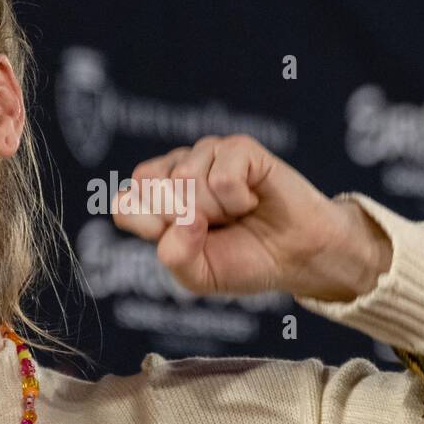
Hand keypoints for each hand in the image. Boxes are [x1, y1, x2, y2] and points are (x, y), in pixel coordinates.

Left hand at [112, 134, 390, 299]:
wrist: (298, 257)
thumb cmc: (245, 262)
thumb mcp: (199, 276)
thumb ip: (175, 255)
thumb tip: (184, 216)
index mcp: (158, 200)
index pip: (126, 205)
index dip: (152, 228)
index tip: (187, 240)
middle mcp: (177, 171)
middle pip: (152, 189)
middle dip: (187, 221)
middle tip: (217, 228)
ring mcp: (206, 154)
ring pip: (187, 180)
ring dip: (218, 211)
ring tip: (237, 214)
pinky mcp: (239, 148)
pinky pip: (221, 177)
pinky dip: (239, 201)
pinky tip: (252, 201)